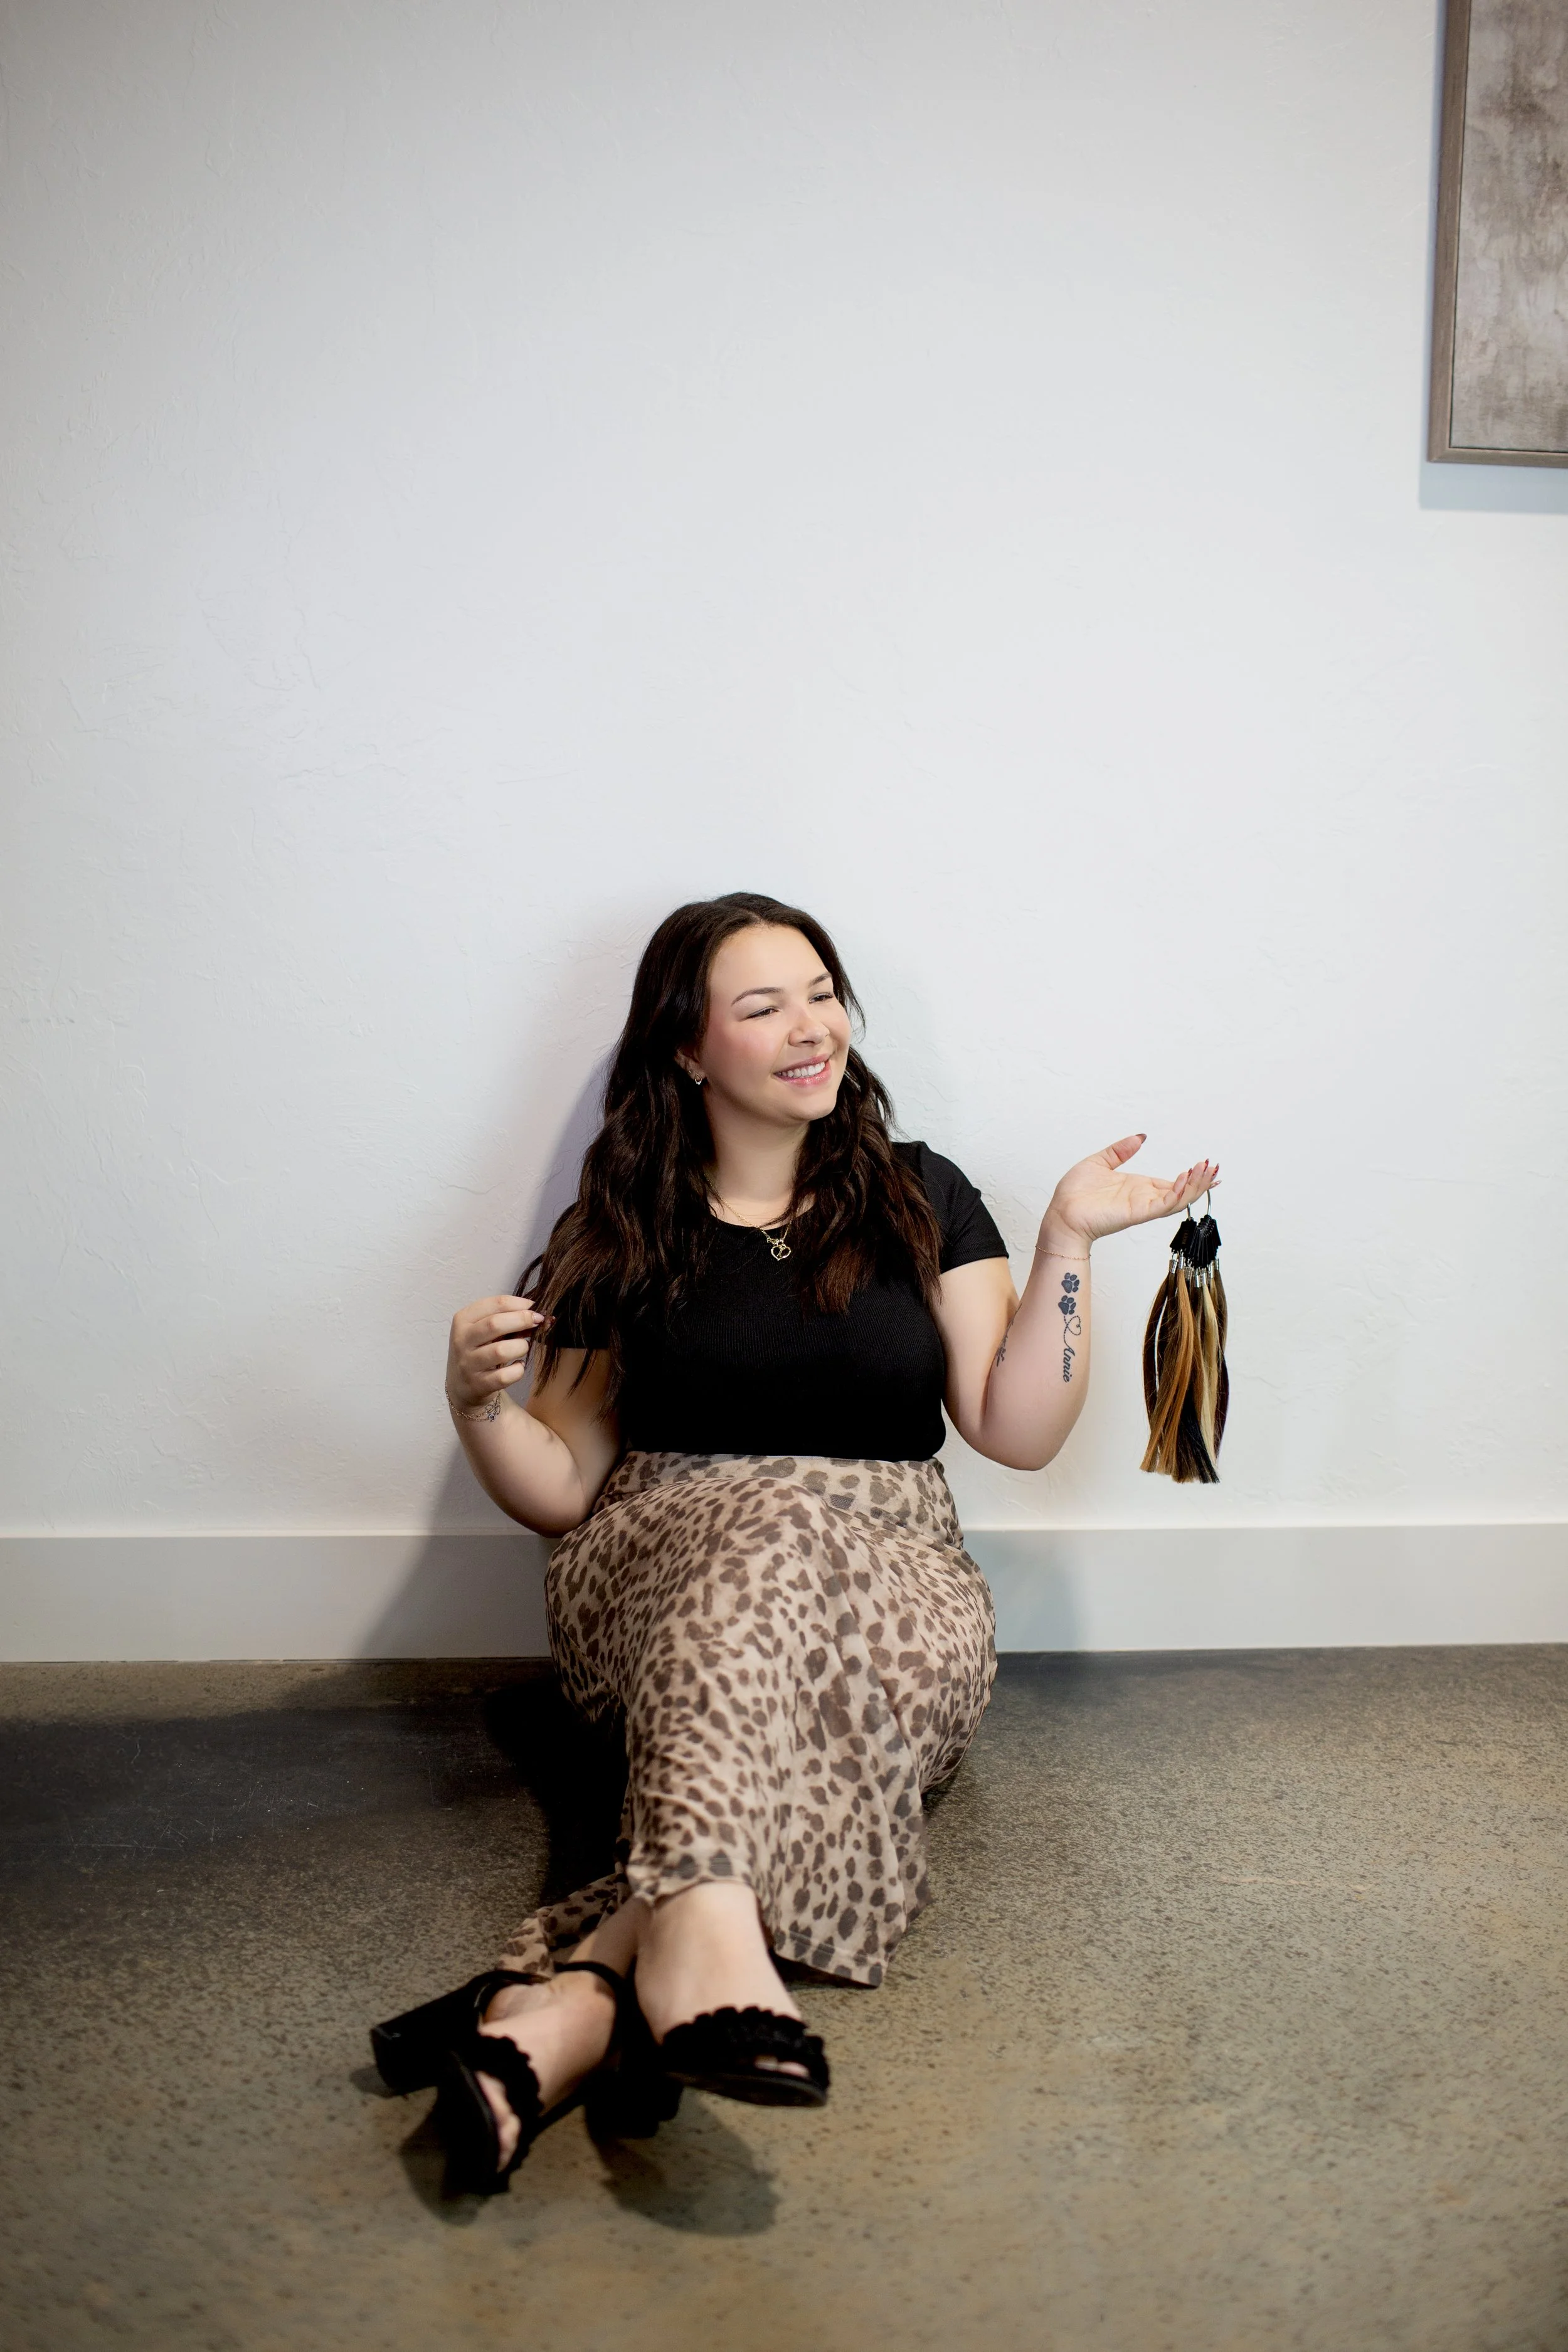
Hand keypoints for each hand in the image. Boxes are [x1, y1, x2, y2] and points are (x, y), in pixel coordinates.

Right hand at [446, 1294, 552, 1415]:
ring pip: (501, 1351)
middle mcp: (461, 1341)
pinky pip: (505, 1376)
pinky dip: (518, 1370)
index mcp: (463, 1320)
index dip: (520, 1304)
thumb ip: (508, 1319)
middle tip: (537, 1322)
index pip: (495, 1304)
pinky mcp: (477, 1385)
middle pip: (495, 1324)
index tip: (534, 1308)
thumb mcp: (486, 1330)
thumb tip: (539, 1315)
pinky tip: (517, 1366)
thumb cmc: (480, 1350)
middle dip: (522, 1320)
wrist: (462, 1384)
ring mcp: (468, 1364)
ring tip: (522, 1348)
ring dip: (521, 1347)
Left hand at [1040, 1136, 1217, 1251]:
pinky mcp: (1136, 1213)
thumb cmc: (1075, 1194)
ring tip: (1207, 1170)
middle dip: (1200, 1180)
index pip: (1171, 1183)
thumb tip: (1140, 1137)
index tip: (1208, 1166)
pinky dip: (1177, 1193)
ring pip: (1177, 1198)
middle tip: (1214, 1167)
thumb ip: (1121, 1151)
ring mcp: (1142, 1207)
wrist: (1060, 1213)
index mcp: (1138, 1188)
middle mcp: (1144, 1198)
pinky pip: (1163, 1205)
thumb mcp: (1100, 1162)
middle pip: (1181, 1191)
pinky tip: (1185, 1178)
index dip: (1191, 1176)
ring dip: (1194, 1185)